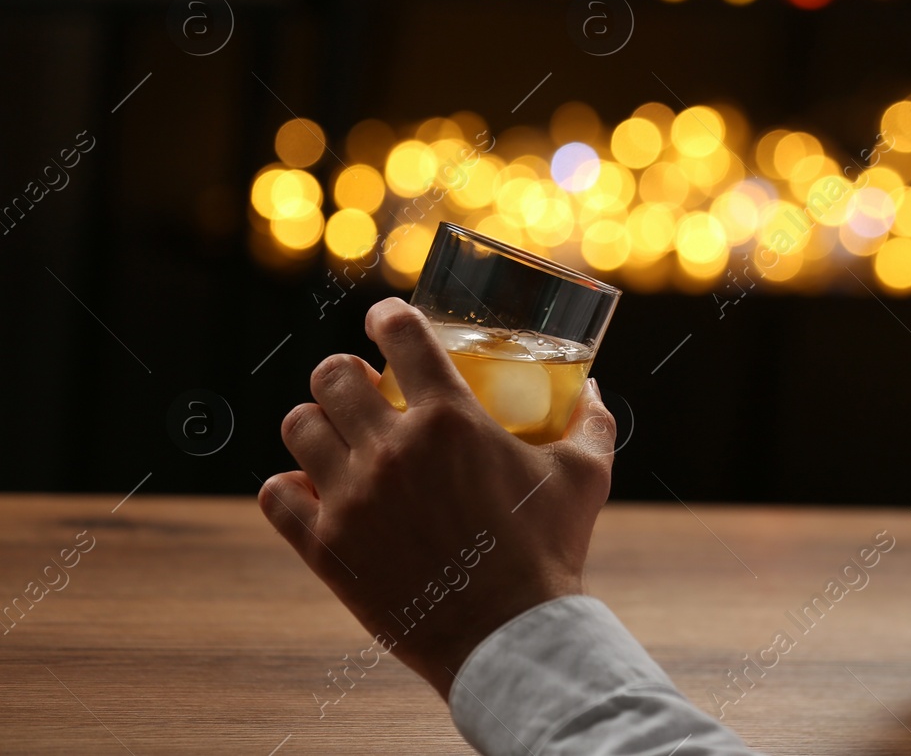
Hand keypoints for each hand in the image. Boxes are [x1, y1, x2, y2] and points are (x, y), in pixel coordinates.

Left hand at [258, 297, 616, 700]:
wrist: (506, 636)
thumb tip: (592, 388)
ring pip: (298, 426)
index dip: (388, 317)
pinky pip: (276, 494)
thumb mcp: (586, 477)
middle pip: (332, 374)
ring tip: (339, 439)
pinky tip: (314, 492)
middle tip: (364, 389)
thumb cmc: (549, 551)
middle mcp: (392, 448)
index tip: (387, 322)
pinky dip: (289, 488)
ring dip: (318, 424)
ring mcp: (352, 497)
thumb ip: (590, 422)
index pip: (401, 334)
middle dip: (347, 372)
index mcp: (451, 419)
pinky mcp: (326, 546)